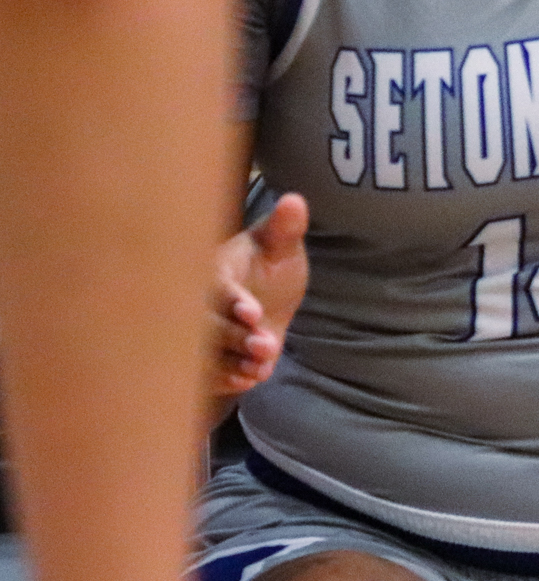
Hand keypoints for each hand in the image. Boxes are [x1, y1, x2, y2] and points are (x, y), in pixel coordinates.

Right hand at [211, 193, 308, 396]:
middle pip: (205, 324)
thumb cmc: (269, 260)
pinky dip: (227, 379)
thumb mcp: (281, 244)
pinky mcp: (210, 356)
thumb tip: (295, 200)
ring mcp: (203, 332)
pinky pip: (209, 371)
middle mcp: (200, 303)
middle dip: (234, 336)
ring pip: (205, 352)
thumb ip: (286, 228)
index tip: (254, 311)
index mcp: (212, 270)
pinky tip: (251, 380)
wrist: (268, 289)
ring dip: (231, 363)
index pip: (215, 285)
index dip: (231, 299)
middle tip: (266, 345)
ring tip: (262, 369)